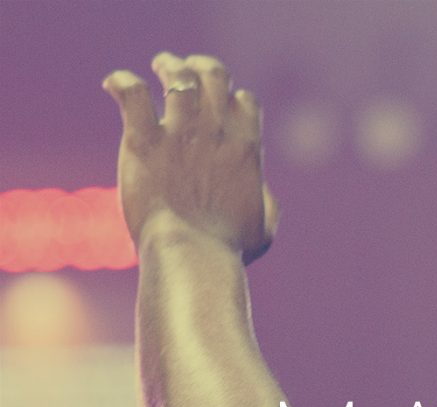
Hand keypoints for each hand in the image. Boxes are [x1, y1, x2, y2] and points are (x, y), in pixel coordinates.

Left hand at [104, 52, 277, 263]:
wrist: (192, 254)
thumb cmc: (227, 249)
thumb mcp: (264, 227)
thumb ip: (267, 202)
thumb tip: (261, 190)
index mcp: (246, 148)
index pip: (244, 100)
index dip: (232, 98)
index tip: (219, 110)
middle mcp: (216, 132)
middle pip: (215, 75)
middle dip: (202, 67)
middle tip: (186, 73)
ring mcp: (181, 133)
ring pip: (178, 75)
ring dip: (169, 65)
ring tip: (159, 66)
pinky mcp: (144, 141)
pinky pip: (133, 92)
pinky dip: (121, 81)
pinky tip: (113, 84)